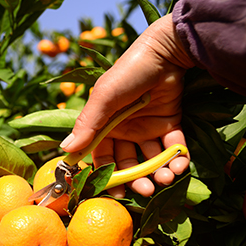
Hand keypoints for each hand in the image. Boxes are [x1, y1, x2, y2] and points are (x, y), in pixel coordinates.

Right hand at [60, 15, 194, 196]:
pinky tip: (179, 165)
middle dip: (136, 179)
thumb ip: (87, 125)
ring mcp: (148, 128)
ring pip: (151, 158)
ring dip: (158, 172)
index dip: (107, 175)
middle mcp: (124, 130)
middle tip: (145, 191)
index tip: (114, 193)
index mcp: (104, 126)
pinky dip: (177, 159)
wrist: (164, 51)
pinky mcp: (170, 124)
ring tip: (165, 179)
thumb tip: (66, 150)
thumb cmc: (127, 72)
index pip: (102, 157)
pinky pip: (173, 147)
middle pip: (128, 162)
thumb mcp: (103, 98)